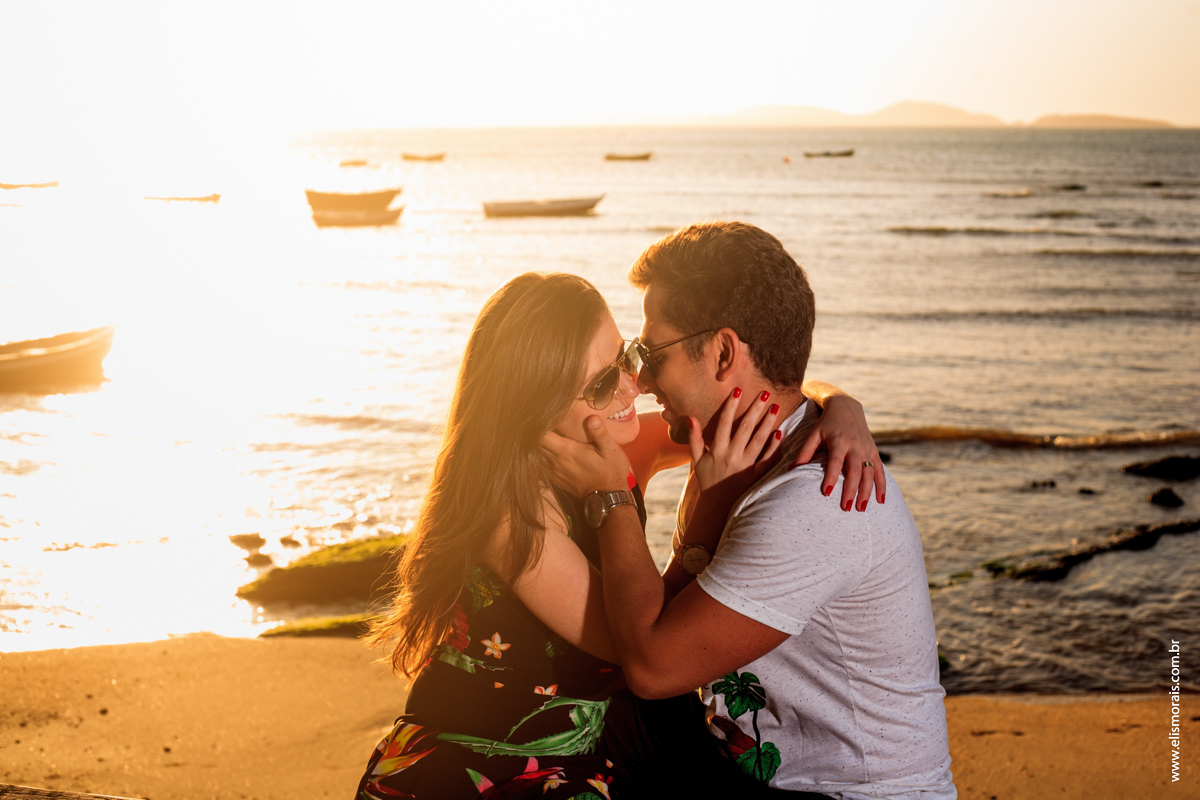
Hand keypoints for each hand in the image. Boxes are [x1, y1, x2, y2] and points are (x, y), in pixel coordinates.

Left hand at [540, 417, 631, 498]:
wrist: (608, 498)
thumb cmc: (610, 471)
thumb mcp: (610, 450)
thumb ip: (599, 433)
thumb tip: (592, 418)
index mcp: (567, 451)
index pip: (542, 436)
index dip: (539, 425)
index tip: (544, 418)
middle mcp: (557, 461)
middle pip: (536, 444)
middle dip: (537, 433)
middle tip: (545, 423)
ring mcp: (555, 471)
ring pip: (537, 454)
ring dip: (539, 444)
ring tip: (548, 434)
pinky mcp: (556, 478)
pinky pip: (542, 464)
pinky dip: (542, 456)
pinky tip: (551, 450)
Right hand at [690, 388, 782, 503]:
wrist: (717, 506)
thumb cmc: (707, 480)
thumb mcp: (697, 459)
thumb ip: (694, 438)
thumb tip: (691, 417)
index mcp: (717, 450)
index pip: (724, 423)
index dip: (730, 406)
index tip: (738, 390)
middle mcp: (732, 456)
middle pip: (745, 428)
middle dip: (755, 409)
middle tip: (765, 393)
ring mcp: (746, 465)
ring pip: (759, 440)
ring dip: (768, 422)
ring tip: (775, 407)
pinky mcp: (756, 474)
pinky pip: (767, 458)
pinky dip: (774, 446)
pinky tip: (780, 432)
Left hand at [791, 395, 883, 511]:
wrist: (846, 407)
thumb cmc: (826, 423)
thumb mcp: (814, 434)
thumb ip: (804, 452)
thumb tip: (790, 470)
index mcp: (839, 441)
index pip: (835, 462)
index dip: (831, 477)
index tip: (826, 493)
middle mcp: (855, 446)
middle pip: (855, 471)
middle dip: (851, 490)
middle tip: (846, 508)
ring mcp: (867, 449)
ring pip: (869, 473)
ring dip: (867, 492)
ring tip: (861, 509)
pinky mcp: (874, 451)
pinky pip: (880, 470)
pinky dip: (882, 485)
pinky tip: (880, 501)